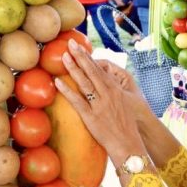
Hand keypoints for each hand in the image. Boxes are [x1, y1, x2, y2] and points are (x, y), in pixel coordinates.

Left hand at [57, 40, 143, 163]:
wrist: (129, 144)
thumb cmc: (128, 126)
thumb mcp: (126, 104)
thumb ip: (115, 93)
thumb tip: (105, 84)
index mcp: (116, 90)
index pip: (101, 70)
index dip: (89, 58)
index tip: (81, 47)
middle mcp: (108, 94)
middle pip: (92, 72)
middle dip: (80, 56)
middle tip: (70, 43)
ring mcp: (100, 105)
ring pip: (84, 83)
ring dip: (73, 68)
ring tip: (63, 57)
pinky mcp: (91, 117)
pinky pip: (77, 101)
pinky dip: (67, 91)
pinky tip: (57, 82)